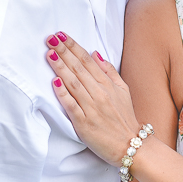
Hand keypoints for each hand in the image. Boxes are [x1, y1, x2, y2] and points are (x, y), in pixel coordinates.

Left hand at [45, 32, 140, 162]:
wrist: (132, 145)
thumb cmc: (125, 119)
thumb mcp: (123, 91)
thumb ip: (109, 72)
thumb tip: (95, 54)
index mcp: (108, 85)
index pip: (88, 61)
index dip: (74, 47)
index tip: (61, 35)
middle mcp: (100, 94)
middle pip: (79, 68)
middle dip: (64, 52)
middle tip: (51, 39)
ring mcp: (92, 108)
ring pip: (74, 84)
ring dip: (61, 67)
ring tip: (50, 54)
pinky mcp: (84, 124)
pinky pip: (72, 106)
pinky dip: (63, 93)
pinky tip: (55, 82)